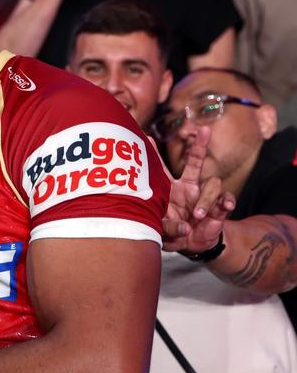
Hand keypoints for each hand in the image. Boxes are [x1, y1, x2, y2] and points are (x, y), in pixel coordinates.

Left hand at [162, 126, 234, 252]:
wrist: (190, 243)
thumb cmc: (172, 231)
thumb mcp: (163, 229)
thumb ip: (169, 228)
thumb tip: (184, 228)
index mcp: (170, 189)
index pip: (162, 169)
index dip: (154, 155)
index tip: (146, 138)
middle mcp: (189, 187)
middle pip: (196, 161)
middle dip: (200, 145)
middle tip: (205, 130)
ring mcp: (204, 194)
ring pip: (212, 183)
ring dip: (206, 199)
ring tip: (198, 215)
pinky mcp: (219, 206)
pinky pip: (226, 198)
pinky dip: (226, 202)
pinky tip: (225, 207)